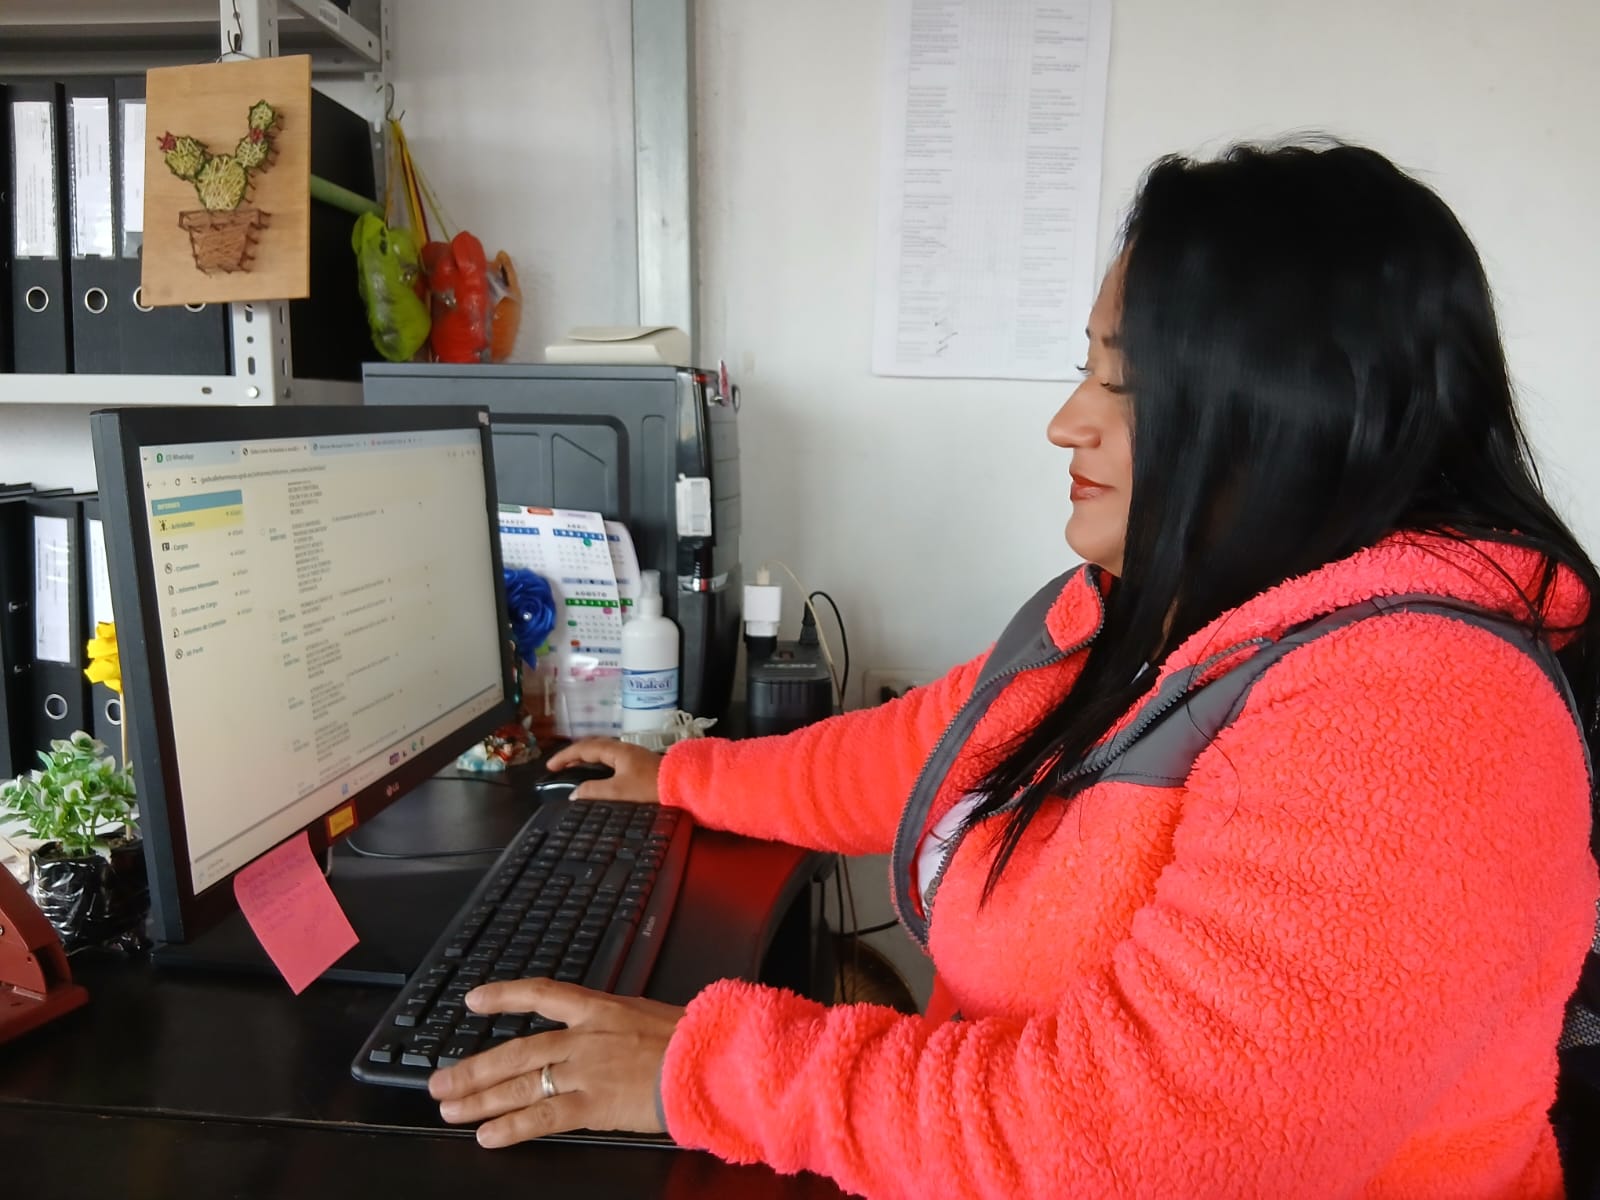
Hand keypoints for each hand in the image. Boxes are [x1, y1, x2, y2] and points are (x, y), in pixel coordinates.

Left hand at [429, 978, 685, 1147]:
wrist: (709, 1059)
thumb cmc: (692, 1041)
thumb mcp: (652, 1017)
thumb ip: (621, 1026)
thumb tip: (612, 1035)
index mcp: (601, 1009)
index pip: (542, 994)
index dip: (505, 996)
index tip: (474, 1000)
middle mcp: (584, 1037)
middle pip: (515, 1050)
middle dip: (473, 1067)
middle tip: (440, 1080)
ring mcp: (585, 1071)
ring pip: (520, 1083)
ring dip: (480, 1098)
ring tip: (450, 1108)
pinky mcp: (593, 1104)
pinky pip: (543, 1117)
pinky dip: (511, 1127)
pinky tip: (487, 1135)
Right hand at [546, 738, 662, 801]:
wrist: (682, 784)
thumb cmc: (650, 787)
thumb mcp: (618, 791)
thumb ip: (594, 791)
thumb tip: (573, 794)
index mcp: (616, 751)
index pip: (583, 748)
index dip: (564, 756)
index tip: (549, 766)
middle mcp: (623, 748)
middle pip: (592, 745)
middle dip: (573, 754)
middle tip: (559, 765)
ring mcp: (632, 754)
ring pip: (602, 751)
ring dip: (586, 757)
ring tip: (573, 767)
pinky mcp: (638, 763)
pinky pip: (610, 757)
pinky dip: (597, 762)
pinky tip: (598, 772)